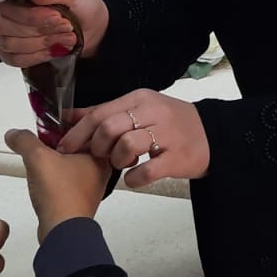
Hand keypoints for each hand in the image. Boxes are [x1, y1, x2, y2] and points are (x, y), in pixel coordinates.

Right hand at [0, 0, 109, 67]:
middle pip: (4, 27)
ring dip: (42, 43)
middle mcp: (2, 9)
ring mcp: (2, 32)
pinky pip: (14, 59)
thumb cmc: (79, 4)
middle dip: (40, 30)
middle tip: (66, 27)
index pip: (6, 5)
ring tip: (66, 37)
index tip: (57, 16)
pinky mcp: (9, 51)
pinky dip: (37, 56)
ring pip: (10, 44)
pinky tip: (55, 49)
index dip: (31, 15)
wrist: (90, 26)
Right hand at [5, 128, 110, 242]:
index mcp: (100, 154)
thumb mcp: (38, 157)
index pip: (90, 126)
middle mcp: (100, 169)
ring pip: (74, 161)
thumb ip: (25, 141)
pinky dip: (56, 173)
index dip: (71, 119)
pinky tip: (43, 175)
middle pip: (81, 143)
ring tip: (40, 153)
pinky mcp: (79, 198)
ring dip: (57, 156)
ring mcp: (91, 184)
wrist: (62, 230)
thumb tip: (14, 134)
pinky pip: (68, 177)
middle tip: (44, 134)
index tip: (54, 118)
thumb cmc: (60, 193)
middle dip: (62, 138)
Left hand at [58, 90, 210, 190]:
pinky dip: (134, 178)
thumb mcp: (138, 110)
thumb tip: (67, 116)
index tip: (64, 148)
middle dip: (97, 147)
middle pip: (110, 127)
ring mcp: (167, 135)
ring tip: (123, 164)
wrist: (212, 135)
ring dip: (117, 160)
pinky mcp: (177, 158)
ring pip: (127, 145)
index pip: (100, 113)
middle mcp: (153, 113)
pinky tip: (133, 178)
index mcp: (140, 99)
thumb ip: (104, 113)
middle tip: (100, 156)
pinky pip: (147, 170)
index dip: (78, 133)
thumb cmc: (169, 124)